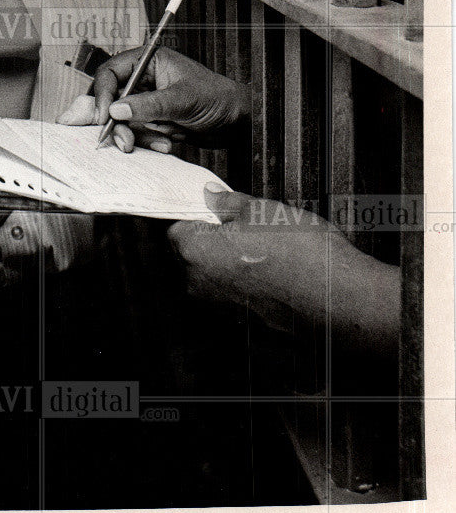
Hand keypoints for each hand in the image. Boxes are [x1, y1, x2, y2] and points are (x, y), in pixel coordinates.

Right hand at [57, 46, 249, 151]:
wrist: (235, 122)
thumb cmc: (216, 98)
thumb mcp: (181, 100)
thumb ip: (148, 104)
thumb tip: (116, 109)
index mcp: (147, 62)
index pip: (110, 72)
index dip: (102, 93)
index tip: (104, 115)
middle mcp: (143, 80)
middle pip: (110, 98)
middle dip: (115, 121)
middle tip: (122, 139)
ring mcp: (146, 100)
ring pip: (121, 119)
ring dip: (131, 135)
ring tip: (152, 143)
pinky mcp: (151, 120)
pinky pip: (136, 132)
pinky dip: (145, 141)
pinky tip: (165, 143)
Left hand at [168, 188, 399, 356]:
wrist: (336, 295)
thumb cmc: (298, 252)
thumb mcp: (260, 210)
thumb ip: (227, 202)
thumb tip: (211, 195)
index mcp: (193, 251)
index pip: (176, 227)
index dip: (196, 214)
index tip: (212, 208)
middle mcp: (198, 283)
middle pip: (190, 252)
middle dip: (210, 235)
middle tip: (241, 222)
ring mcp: (218, 304)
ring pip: (211, 271)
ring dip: (226, 257)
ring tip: (260, 243)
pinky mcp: (240, 317)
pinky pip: (231, 289)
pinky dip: (242, 277)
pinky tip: (268, 264)